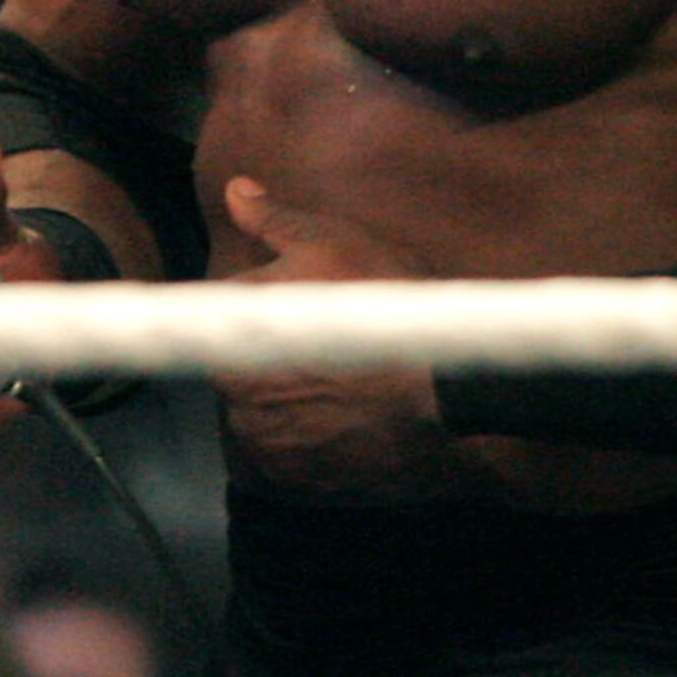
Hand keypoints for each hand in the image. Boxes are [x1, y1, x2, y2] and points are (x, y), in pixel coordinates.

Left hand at [213, 178, 455, 491]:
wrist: (450, 395)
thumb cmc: (391, 308)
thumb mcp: (333, 243)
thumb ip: (274, 221)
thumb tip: (236, 191)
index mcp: (226, 332)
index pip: (227, 315)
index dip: (269, 309)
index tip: (306, 314)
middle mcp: (226, 395)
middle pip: (240, 367)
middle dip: (274, 356)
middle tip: (333, 350)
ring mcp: (256, 445)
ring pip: (260, 415)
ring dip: (288, 404)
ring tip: (343, 388)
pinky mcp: (287, 485)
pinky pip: (281, 460)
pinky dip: (304, 445)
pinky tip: (343, 423)